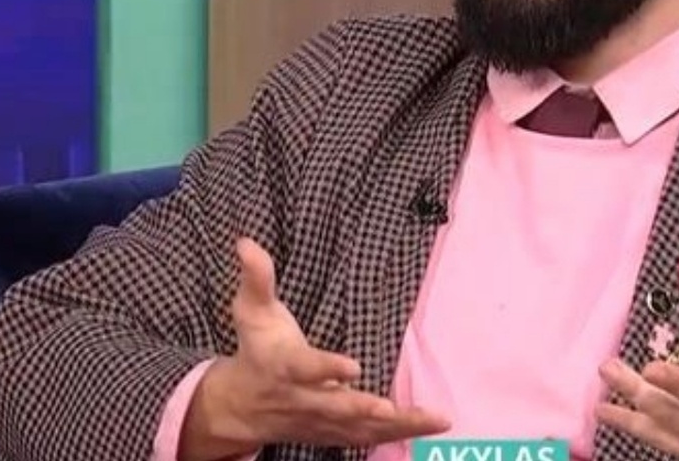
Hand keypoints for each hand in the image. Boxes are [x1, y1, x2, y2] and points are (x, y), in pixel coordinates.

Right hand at [179, 238, 449, 459]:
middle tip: (390, 408)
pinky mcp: (336, 432)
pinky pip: (371, 437)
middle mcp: (305, 399)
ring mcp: (322, 421)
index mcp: (285, 366)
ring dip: (398, 426)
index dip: (327, 368)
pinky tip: (434, 424)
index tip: (353, 367)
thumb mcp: (252, 312)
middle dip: (362, 408)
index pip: (305, 369)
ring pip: (360, 427)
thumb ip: (257, 278)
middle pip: (335, 407)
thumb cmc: (256, 350)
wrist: (242, 407)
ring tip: (436, 418)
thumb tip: (246, 241)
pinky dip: (402, 433)